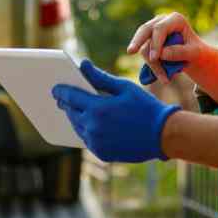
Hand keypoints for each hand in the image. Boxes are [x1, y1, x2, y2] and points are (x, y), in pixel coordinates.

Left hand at [52, 59, 179, 162]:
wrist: (162, 135)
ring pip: (77, 128)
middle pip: (71, 113)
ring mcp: (96, 143)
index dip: (61, 91)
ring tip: (74, 109)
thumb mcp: (124, 87)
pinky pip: (87, 140)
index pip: (70, 97)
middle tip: (62, 98)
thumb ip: (100, 77)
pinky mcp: (102, 153)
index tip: (55, 88)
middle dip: (66, 104)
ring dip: (75, 118)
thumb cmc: (145, 107)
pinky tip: (89, 123)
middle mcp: (93, 127)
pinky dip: (86, 131)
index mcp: (97, 109)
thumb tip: (82, 64)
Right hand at [127, 12, 210, 85]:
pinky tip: (162, 77)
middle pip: (145, 30)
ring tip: (166, 80)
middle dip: (137, 41)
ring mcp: (153, 31)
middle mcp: (162, 21)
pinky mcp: (148, 42)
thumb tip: (162, 54)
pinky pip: (145, 54)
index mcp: (175, 19)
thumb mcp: (195, 52)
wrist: (193, 55)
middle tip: (130, 52)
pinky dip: (152, 66)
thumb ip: (181, 52)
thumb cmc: (195, 50)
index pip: (160, 28)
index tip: (155, 58)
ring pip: (145, 46)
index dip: (156, 43)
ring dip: (153, 65)